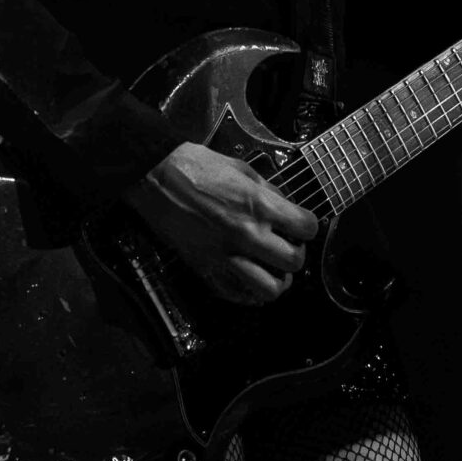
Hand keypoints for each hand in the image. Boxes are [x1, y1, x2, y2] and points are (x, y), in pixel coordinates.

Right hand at [122, 140, 320, 305]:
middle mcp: (247, 234)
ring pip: (270, 289)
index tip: (299, 225)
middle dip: (295, 254)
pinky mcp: (205, 268)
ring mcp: (225, 255)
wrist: (154, 177)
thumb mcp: (240, 168)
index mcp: (259, 206)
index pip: (307, 228)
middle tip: (284, 246)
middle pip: (294, 262)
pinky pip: (236, 294)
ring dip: (275, 280)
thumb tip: (284, 208)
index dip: (307, 226)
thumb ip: (267, 191)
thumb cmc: (195, 166)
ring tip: (269, 269)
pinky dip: (247, 292)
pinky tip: (247, 278)